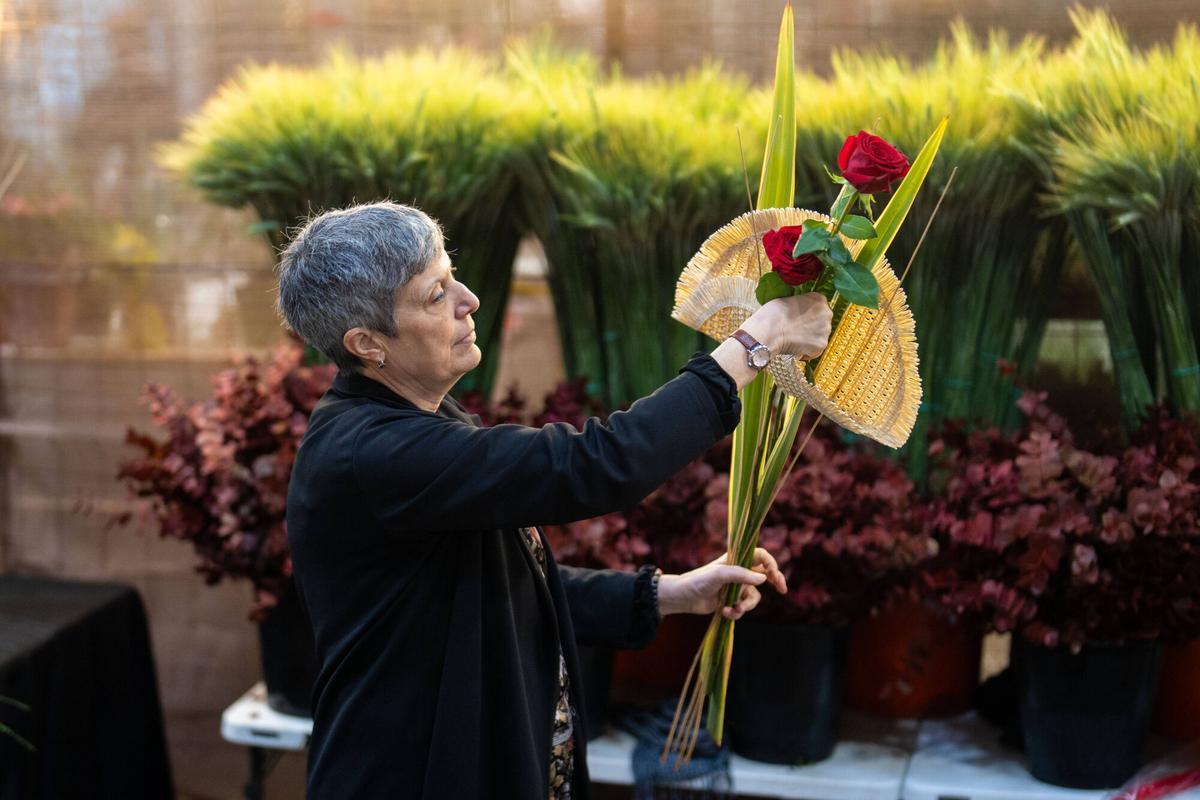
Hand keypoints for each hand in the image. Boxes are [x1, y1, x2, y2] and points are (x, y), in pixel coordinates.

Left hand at [657, 548, 787, 620]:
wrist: (684, 597)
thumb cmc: (699, 580)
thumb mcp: (720, 575)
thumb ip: (742, 575)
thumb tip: (765, 579)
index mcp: (737, 559)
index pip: (761, 556)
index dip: (771, 564)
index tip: (774, 576)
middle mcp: (739, 572)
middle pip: (765, 574)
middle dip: (775, 581)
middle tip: (783, 590)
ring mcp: (736, 587)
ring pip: (754, 596)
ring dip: (746, 606)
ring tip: (734, 609)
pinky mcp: (732, 600)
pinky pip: (743, 608)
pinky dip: (736, 612)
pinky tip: (725, 612)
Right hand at [710, 292, 832, 389]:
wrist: (768, 331)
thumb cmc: (773, 314)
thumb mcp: (789, 299)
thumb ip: (800, 304)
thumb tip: (800, 311)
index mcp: (819, 299)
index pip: (819, 306)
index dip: (808, 313)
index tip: (799, 317)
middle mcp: (827, 313)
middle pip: (822, 321)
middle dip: (811, 326)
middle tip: (796, 330)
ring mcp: (826, 330)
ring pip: (819, 336)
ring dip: (809, 339)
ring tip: (794, 339)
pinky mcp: (821, 345)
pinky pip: (815, 350)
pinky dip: (806, 352)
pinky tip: (795, 348)